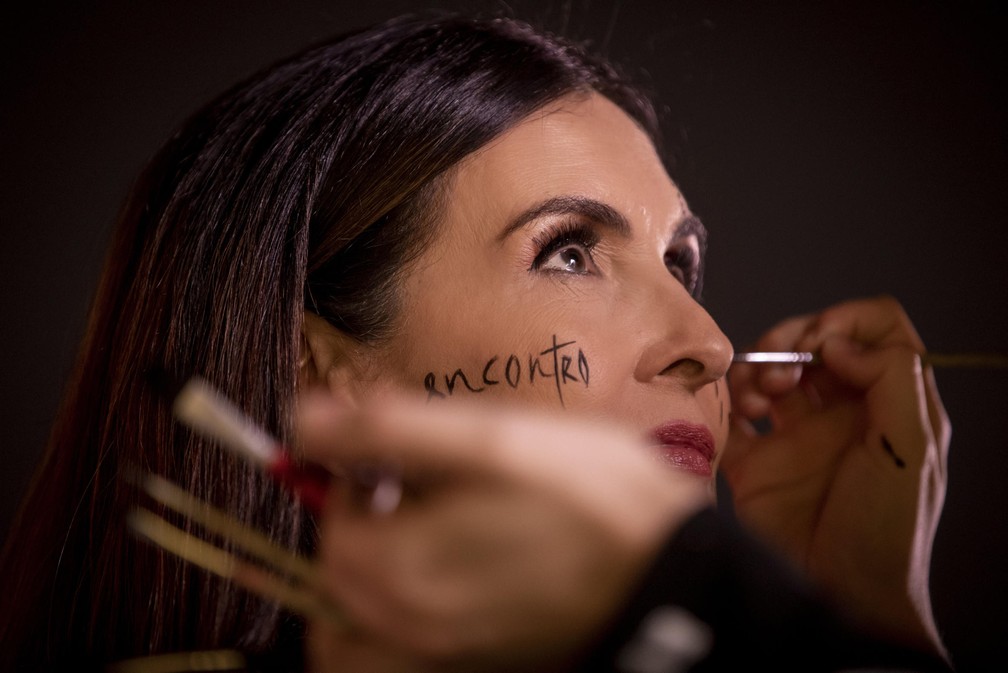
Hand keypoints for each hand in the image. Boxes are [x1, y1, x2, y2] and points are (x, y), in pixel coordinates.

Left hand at [298, 394, 709, 672]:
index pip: (329, 523)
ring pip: (359, 625)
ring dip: (364, 578)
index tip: (398, 454)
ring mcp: (442, 655)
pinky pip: (397, 653)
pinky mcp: (475, 662)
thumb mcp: (486, 439)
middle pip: (338, 577)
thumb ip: (385, 429)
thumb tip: (301, 418)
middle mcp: (408, 628)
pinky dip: (392, 620)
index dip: (351, 478)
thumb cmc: (588, 497)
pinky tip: (439, 577)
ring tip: (413, 536)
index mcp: (399, 570)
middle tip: (410, 488)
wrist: (670, 568)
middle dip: (358, 524)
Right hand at [722, 296, 948, 656]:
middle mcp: (841, 413)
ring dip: (759, 369)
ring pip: (770, 370)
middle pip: (815, 342)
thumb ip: (892, 378)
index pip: (875, 330)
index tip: (820, 343)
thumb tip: (839, 341)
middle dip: (792, 339)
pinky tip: (740, 411)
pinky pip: (732, 413)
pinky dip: (727, 399)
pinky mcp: (755, 462)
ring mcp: (795, 436)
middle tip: (782, 363)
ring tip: (759, 398)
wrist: (839, 595)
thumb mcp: (912, 450)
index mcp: (887, 405)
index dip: (845, 322)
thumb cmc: (886, 532)